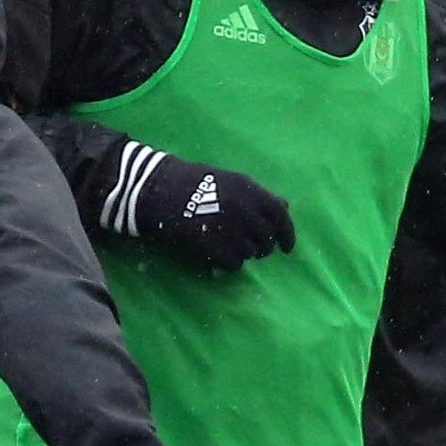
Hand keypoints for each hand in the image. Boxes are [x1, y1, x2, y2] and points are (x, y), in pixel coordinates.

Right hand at [111, 145, 295, 271]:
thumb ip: (257, 196)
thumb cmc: (193, 183)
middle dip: (263, 248)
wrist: (157, 190)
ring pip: (250, 254)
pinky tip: (216, 254)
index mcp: (249, 189)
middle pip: (266, 240)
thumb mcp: (230, 181)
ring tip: (227, 245)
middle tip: (254, 249)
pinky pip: (233, 264)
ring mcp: (229, 229)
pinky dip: (227, 263)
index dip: (288, 234)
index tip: (287, 248)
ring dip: (243, 253)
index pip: (280, 216)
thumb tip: (285, 207)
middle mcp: (243, 209)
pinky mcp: (213, 246)